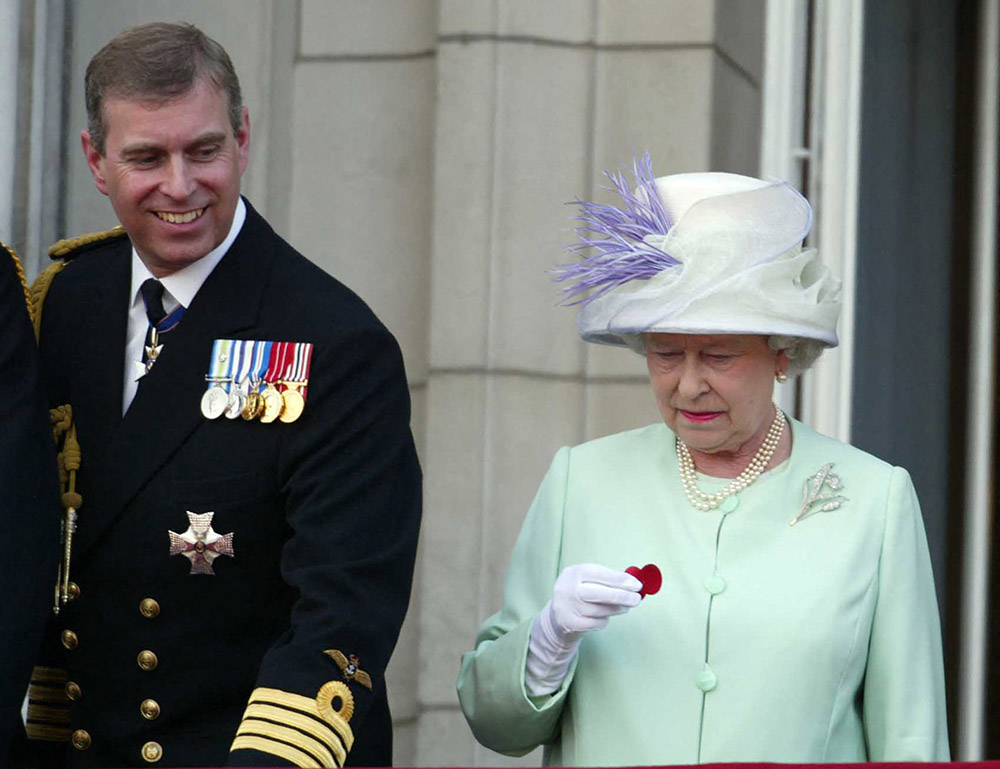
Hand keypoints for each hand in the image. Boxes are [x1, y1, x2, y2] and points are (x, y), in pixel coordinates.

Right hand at [525, 564, 641, 694]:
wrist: (557, 614)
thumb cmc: (580, 592)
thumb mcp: (588, 579)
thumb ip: (608, 579)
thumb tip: (634, 584)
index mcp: (574, 572)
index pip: (600, 574)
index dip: (620, 580)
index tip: (637, 585)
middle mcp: (568, 588)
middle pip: (600, 593)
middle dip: (622, 596)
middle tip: (637, 599)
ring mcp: (567, 607)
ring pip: (600, 610)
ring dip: (617, 609)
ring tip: (624, 607)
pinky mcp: (570, 623)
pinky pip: (596, 623)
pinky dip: (604, 620)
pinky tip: (604, 616)